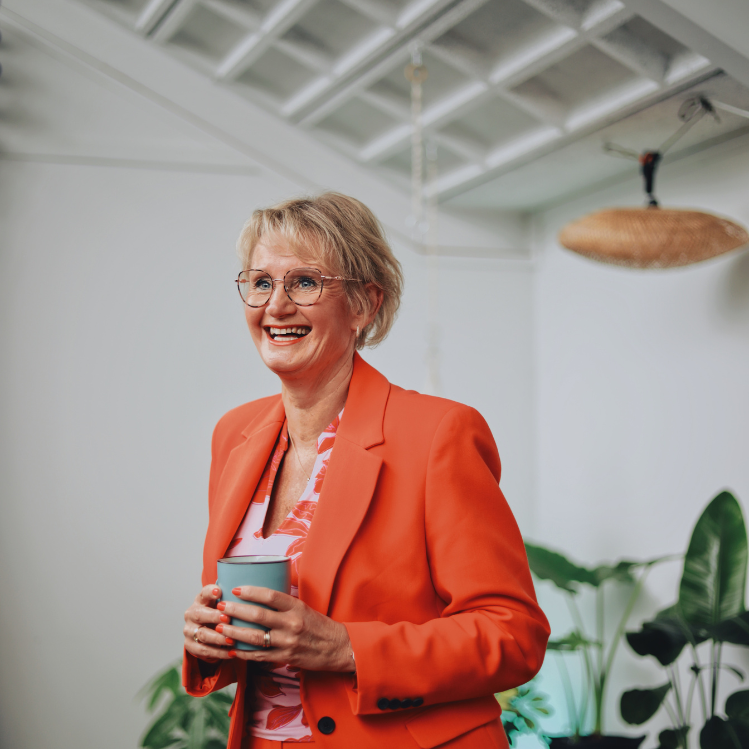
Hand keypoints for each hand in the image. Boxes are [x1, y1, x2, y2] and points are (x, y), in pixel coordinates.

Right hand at [184, 585, 235, 660]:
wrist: (207, 631)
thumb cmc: (219, 614)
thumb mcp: (222, 604)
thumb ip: (230, 600)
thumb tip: (250, 594)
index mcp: (200, 600)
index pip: (203, 593)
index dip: (210, 592)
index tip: (219, 591)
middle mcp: (191, 614)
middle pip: (199, 614)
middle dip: (214, 617)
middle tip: (228, 619)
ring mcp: (189, 630)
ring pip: (202, 634)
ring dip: (218, 638)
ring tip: (232, 640)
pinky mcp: (190, 645)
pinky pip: (204, 650)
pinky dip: (218, 653)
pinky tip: (231, 653)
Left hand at [217, 586, 354, 671]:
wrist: (337, 647)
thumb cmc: (319, 625)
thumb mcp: (304, 607)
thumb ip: (284, 603)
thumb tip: (260, 594)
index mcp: (297, 607)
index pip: (271, 596)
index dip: (251, 592)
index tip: (236, 589)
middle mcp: (292, 624)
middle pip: (258, 616)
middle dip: (236, 611)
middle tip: (221, 607)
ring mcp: (287, 642)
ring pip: (254, 637)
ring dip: (234, 632)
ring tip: (220, 627)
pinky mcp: (285, 658)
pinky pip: (259, 656)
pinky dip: (244, 653)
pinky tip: (232, 648)